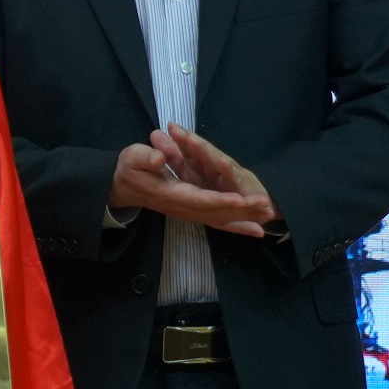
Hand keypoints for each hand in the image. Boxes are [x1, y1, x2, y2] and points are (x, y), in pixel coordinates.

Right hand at [108, 124, 279, 237]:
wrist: (121, 186)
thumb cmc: (129, 169)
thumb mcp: (133, 158)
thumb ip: (146, 158)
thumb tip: (159, 158)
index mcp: (171, 194)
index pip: (198, 199)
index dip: (219, 200)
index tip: (238, 200)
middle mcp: (182, 207)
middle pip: (215, 213)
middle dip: (241, 212)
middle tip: (265, 208)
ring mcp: (187, 212)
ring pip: (219, 220)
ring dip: (243, 220)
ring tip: (267, 222)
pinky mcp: (191, 211)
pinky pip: (216, 221)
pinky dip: (236, 226)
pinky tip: (255, 231)